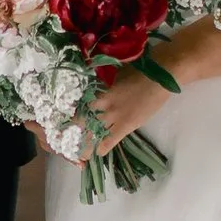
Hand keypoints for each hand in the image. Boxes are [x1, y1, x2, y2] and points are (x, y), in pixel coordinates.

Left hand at [40, 62, 171, 161]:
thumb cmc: (140, 67)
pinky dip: (103, 147)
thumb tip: (94, 83)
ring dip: (85, 143)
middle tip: (63, 138)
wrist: (161, 74)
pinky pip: (110, 140)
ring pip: (94, 132)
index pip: (78, 103)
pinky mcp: (127, 125)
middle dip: (72, 129)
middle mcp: (103, 103)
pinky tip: (98, 153)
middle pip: (82, 119)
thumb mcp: (116, 71)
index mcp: (99, 88)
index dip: (69, 113)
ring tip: (77, 152)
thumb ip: (104, 80)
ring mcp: (114, 115)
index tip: (59, 119)